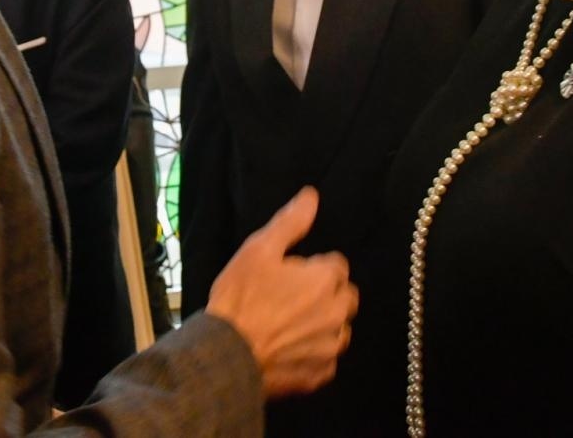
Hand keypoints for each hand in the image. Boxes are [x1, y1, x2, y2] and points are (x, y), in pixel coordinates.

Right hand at [206, 187, 358, 398]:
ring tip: (290, 325)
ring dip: (323, 324)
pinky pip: (326, 360)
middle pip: (345, 297)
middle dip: (327, 294)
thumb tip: (311, 196)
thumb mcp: (259, 250)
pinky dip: (313, 354)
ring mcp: (330, 348)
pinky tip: (289, 349)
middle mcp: (337, 314)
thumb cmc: (241, 298)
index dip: (314, 267)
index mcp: (326, 281)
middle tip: (292, 298)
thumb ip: (290, 222)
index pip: (337, 265)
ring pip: (339, 330)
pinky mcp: (319, 375)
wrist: (226, 354)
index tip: (291, 274)